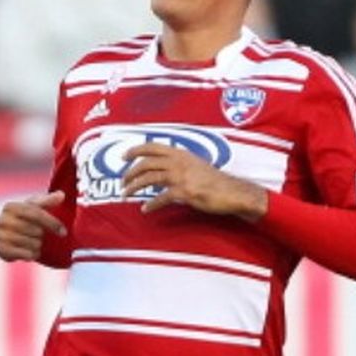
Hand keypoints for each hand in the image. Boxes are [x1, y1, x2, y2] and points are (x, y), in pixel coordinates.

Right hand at [0, 191, 67, 262]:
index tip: (64, 232)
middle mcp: (2, 220)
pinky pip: (23, 254)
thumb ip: (49, 200)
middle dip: (43, 235)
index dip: (52, 223)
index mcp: (11, 207)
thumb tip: (61, 194)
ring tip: (37, 243)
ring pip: (30, 243)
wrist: (10, 234)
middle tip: (42, 236)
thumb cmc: (27, 217)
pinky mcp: (0, 250)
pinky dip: (32, 254)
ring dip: (38, 245)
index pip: (36, 214)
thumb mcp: (37, 206)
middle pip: (34, 230)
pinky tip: (33, 252)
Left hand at [122, 143, 267, 221]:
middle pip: (146, 163)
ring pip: (149, 178)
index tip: (123, 156)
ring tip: (126, 194)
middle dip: (130, 172)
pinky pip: (161, 198)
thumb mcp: (196, 164)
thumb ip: (180, 164)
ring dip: (134, 187)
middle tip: (123, 182)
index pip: (152, 146)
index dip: (135, 150)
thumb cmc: (216, 180)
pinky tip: (145, 209)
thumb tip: (164, 169)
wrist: (232, 191)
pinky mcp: (185, 192)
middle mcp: (179, 162)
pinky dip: (151, 204)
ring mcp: (181, 176)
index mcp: (181, 153)